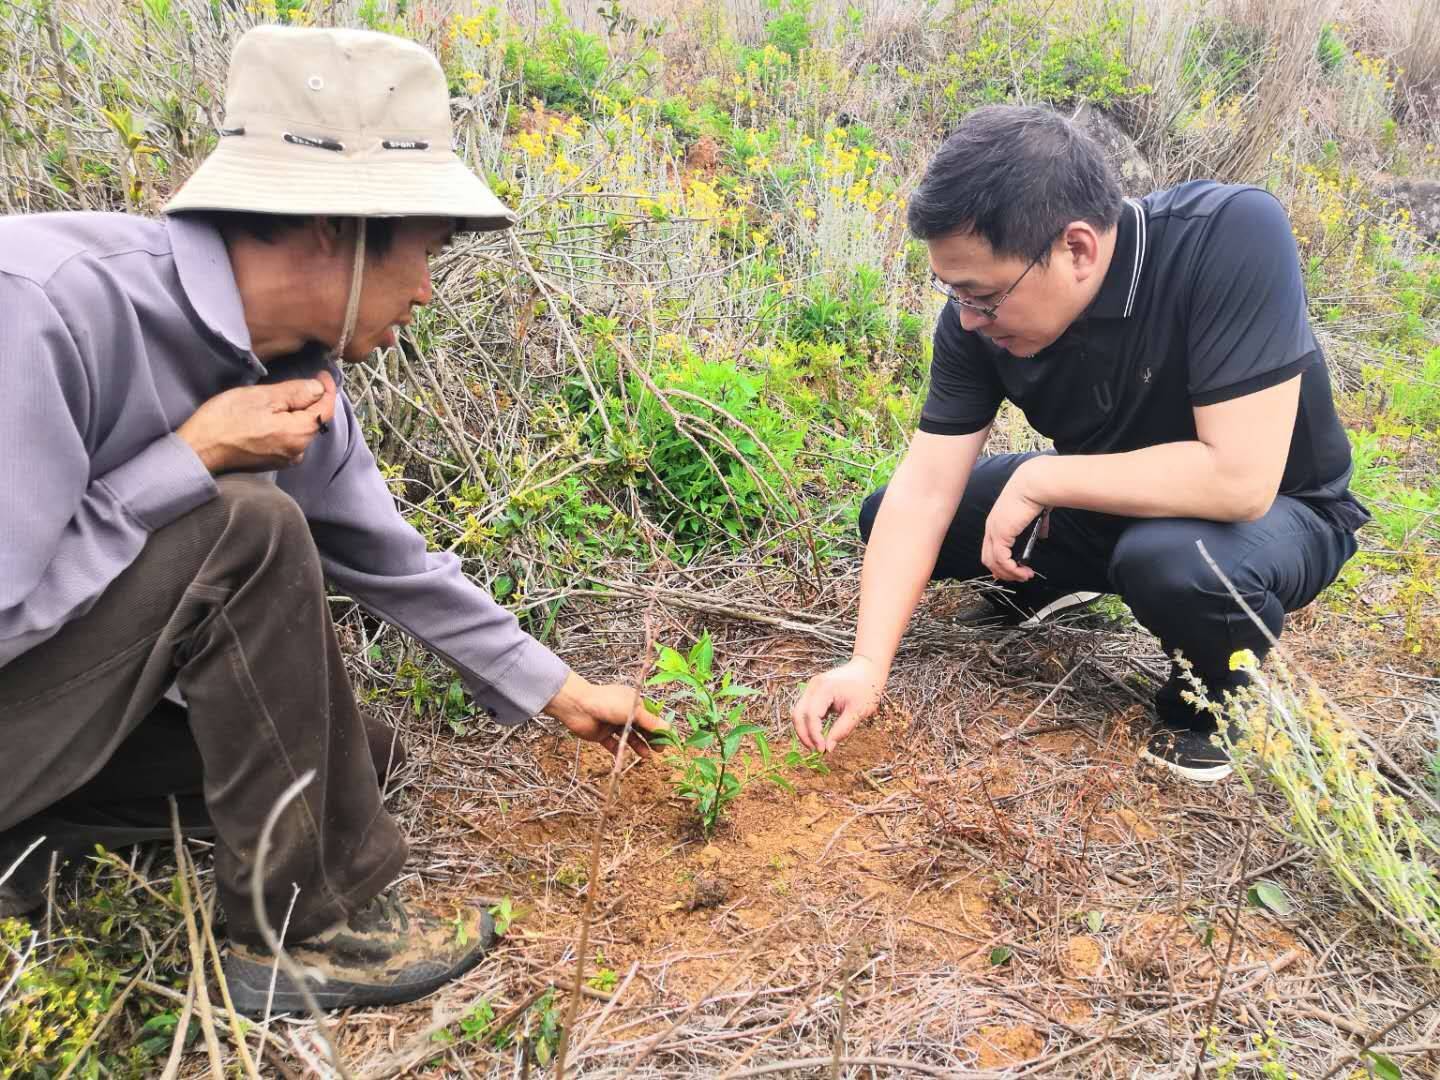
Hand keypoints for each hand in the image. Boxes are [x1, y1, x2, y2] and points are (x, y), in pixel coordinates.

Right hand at [177, 371, 337, 473]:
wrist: (199, 450)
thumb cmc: (226, 421)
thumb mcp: (263, 397)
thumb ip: (296, 393)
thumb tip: (318, 388)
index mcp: (299, 435)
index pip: (325, 409)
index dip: (326, 389)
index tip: (322, 374)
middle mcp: (298, 451)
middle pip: (314, 419)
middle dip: (309, 400)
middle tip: (295, 382)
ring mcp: (285, 458)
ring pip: (300, 428)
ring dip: (295, 411)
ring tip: (276, 398)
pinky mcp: (273, 461)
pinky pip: (288, 437)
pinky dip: (285, 423)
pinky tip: (269, 415)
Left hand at [543, 673, 667, 761]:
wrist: (577, 706)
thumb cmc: (607, 703)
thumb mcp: (633, 711)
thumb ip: (650, 722)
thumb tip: (668, 729)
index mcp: (633, 702)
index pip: (650, 717)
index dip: (659, 728)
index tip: (667, 741)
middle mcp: (624, 713)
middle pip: (641, 728)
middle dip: (650, 738)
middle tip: (659, 750)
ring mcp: (612, 724)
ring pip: (629, 737)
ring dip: (638, 746)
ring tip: (646, 756)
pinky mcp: (601, 734)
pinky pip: (613, 745)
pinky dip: (619, 751)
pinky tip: (626, 758)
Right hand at [791, 656, 885, 752]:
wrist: (868, 669)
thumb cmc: (867, 688)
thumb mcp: (858, 711)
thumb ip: (842, 730)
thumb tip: (828, 749)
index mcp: (824, 689)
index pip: (811, 716)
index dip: (814, 735)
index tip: (822, 751)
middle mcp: (813, 686)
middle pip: (798, 714)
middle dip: (804, 735)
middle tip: (816, 751)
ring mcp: (811, 688)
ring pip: (798, 713)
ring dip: (804, 731)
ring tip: (816, 745)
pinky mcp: (813, 692)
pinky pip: (805, 710)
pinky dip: (808, 724)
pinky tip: (818, 735)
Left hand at [981, 465, 1046, 582]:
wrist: (1034, 485)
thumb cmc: (1035, 494)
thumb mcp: (1034, 515)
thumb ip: (1037, 527)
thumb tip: (1043, 535)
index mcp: (997, 522)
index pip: (991, 548)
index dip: (999, 563)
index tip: (1012, 571)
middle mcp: (992, 527)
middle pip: (988, 559)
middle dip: (1003, 572)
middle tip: (1019, 577)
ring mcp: (994, 531)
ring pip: (994, 563)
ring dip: (1010, 574)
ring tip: (1025, 576)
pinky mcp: (1001, 535)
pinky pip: (1002, 560)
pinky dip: (1012, 570)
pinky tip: (1023, 572)